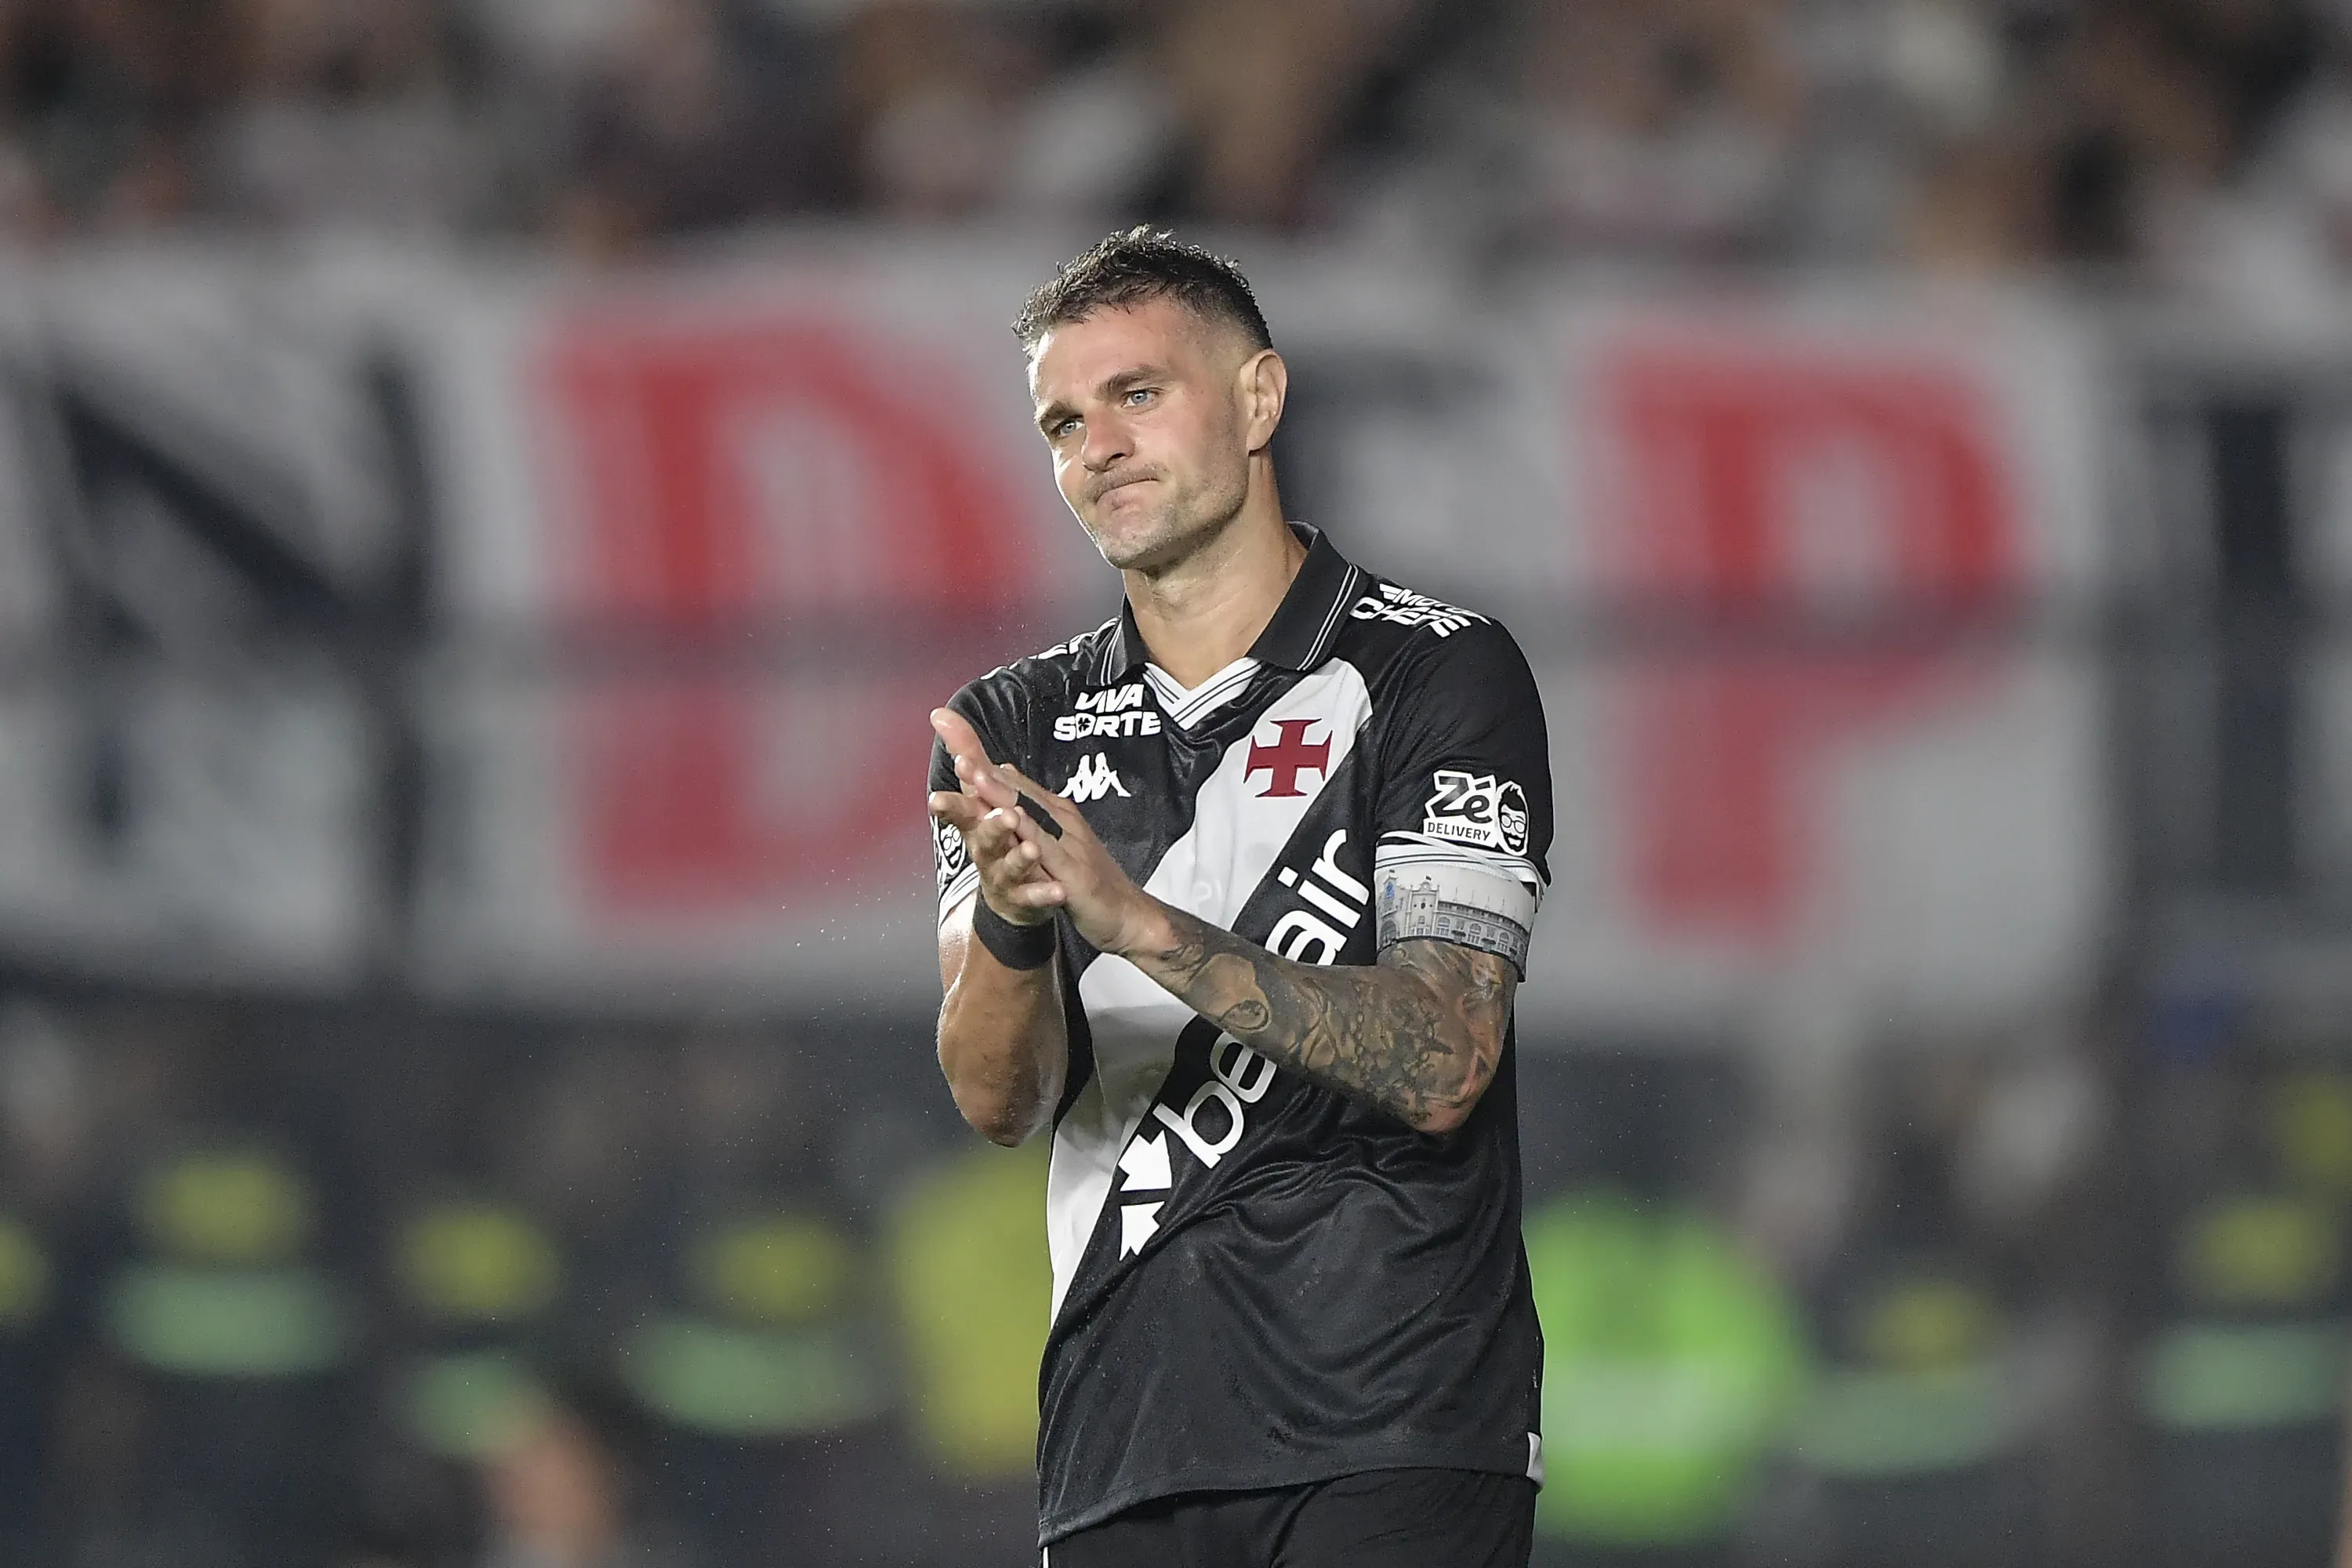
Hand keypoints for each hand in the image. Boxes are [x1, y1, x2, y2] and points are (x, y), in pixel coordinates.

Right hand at [928, 709, 1061, 926]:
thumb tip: (943, 715)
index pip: (964, 807)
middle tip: (1005, 814)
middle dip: (992, 825)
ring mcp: (1005, 878)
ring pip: (1008, 867)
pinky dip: (1044, 894)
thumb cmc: (1000, 840)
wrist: (1017, 897)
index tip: (950, 781)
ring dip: (1017, 858)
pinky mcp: (1025, 900)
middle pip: (984, 837)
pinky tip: (1058, 891)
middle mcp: (987, 850)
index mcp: (979, 824)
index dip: (955, 798)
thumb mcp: (986, 798)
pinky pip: (1034, 898)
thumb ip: (971, 759)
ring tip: (1031, 850)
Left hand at [980, 750, 1163, 959]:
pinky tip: (1014, 830)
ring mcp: (1071, 847)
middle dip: (989, 774)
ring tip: (977, 780)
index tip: (959, 748)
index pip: (1017, 785)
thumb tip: (1005, 772)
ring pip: (1031, 817)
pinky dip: (1033, 842)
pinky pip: (1051, 857)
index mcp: (1056, 815)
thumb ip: (1032, 807)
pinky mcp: (1076, 877)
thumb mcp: (1058, 839)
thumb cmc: (1091, 875)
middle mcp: (1062, 823)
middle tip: (960, 755)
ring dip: (1004, 797)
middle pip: (1021, 793)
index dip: (986, 768)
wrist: (1129, 914)